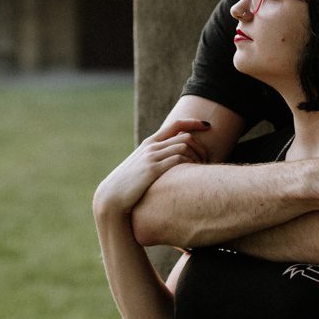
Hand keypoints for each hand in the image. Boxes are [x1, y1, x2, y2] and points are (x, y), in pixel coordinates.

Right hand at [93, 118, 210, 219]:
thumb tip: (172, 160)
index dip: (194, 122)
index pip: (176, 124)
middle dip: (201, 146)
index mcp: (149, 142)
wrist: (111, 196)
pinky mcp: (152, 170)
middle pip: (185, 136)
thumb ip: (155, 159)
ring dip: (197, 157)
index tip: (207, 125)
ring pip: (183, 146)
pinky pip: (177, 160)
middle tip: (207, 158)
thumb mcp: (141, 166)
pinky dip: (189, 164)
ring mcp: (151, 157)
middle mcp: (151, 146)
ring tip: (201, 168)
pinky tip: (193, 173)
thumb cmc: (129, 184)